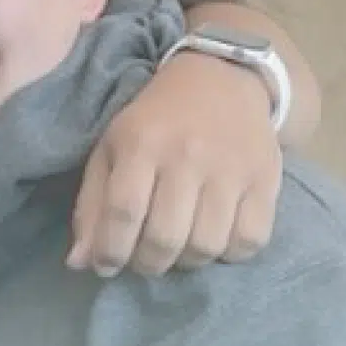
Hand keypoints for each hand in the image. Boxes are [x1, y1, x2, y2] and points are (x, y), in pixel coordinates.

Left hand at [69, 50, 282, 276]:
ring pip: (207, 245)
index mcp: (142, 144)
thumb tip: (79, 263)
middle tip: (145, 261)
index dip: (111, 251)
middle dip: (149, 264)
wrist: (222, 77)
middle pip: (165, 237)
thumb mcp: (112, 149)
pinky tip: (217, 240)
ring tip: (180, 250)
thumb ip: (92, 205)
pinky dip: (231, 254)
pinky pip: (251, 239)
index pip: (123, 212)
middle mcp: (188, 156)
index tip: (106, 268)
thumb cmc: (156, 120)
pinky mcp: (266, 178)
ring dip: (187, 262)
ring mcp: (231, 169)